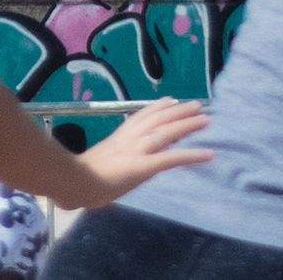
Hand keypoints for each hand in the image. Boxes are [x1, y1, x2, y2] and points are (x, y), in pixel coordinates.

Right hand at [70, 100, 211, 206]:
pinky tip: (208, 154)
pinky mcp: (144, 166)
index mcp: (119, 136)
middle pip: (158, 119)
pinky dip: (191, 155)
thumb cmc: (80, 175)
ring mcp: (137, 150)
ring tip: (206, 120)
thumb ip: (113, 155)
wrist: (75, 182)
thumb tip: (118, 159)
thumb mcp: (99, 158)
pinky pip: (172, 158)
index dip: (159, 107)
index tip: (172, 100)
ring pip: (167, 132)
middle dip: (179, 111)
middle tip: (198, 105)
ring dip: (188, 125)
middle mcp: (130, 138)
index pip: (142, 115)